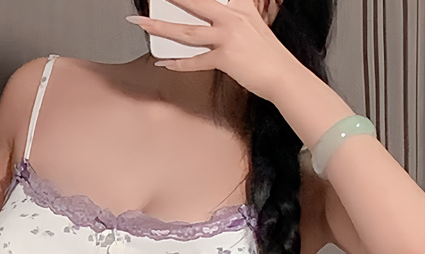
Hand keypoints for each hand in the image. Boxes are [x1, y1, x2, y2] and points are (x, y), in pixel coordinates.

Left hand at [126, 0, 297, 101]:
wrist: (282, 75)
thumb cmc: (268, 55)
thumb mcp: (255, 24)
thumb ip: (238, 15)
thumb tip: (221, 17)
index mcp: (240, 7)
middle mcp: (232, 18)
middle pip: (194, 4)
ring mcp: (227, 37)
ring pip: (187, 31)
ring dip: (161, 28)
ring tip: (142, 23)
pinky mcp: (225, 58)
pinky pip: (195, 61)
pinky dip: (177, 64)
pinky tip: (163, 62)